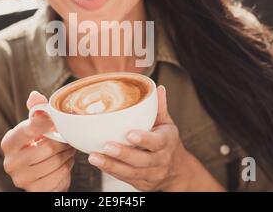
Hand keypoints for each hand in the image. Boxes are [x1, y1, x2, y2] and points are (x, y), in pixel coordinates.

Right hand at [1, 91, 75, 191]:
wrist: (38, 173)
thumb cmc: (37, 144)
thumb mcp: (35, 126)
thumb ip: (36, 109)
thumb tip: (35, 95)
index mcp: (9, 142)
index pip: (30, 128)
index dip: (47, 122)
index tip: (57, 120)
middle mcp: (10, 162)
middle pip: (48, 147)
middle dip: (63, 142)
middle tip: (68, 138)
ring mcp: (22, 179)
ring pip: (56, 162)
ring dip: (67, 154)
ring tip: (67, 149)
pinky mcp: (35, 191)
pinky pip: (60, 177)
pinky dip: (67, 168)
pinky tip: (65, 163)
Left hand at [87, 85, 224, 191]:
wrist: (178, 170)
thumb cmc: (167, 142)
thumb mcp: (167, 124)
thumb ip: (160, 108)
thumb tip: (158, 89)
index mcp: (166, 142)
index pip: (157, 142)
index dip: (144, 139)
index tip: (130, 134)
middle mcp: (160, 160)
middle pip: (142, 160)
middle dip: (123, 154)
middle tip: (106, 145)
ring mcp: (152, 174)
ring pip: (131, 172)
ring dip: (112, 165)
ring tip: (94, 157)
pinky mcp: (142, 184)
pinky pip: (126, 179)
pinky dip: (112, 171)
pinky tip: (99, 163)